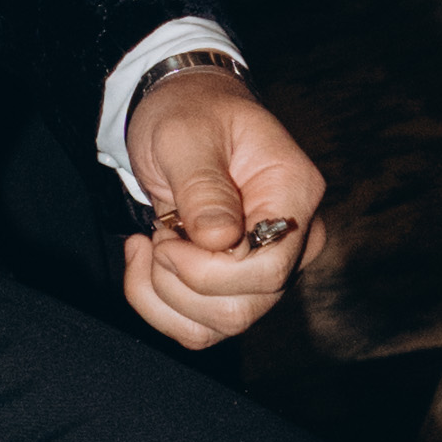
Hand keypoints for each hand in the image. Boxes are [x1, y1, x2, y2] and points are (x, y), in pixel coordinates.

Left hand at [121, 74, 324, 348]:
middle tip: (158, 234)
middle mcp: (294, 239)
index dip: (207, 270)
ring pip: (221, 324)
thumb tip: (221, 241)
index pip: (268, 269)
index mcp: (294, 194)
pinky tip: (147, 260)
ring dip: (164, 295)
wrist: (183, 114)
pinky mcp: (238, 285)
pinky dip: (158, 305)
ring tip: (149, 242)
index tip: (169, 233)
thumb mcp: (185, 135)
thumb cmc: (189, 114)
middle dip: (180, 282)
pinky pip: (201, 327)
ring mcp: (269, 267)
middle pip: (245, 306)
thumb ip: (203, 187)